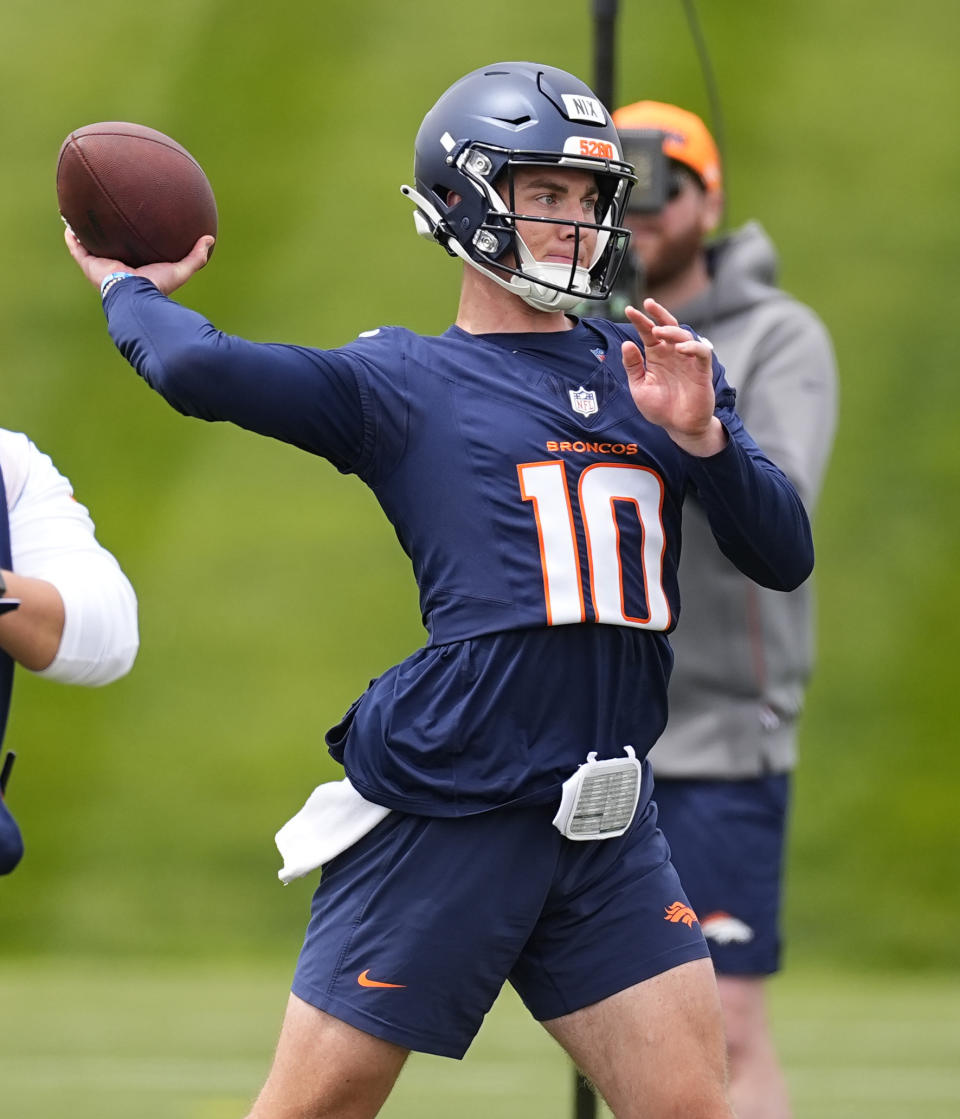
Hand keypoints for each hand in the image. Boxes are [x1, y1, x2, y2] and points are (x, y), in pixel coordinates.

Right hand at [64, 227, 214, 295]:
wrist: (136, 296)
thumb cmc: (157, 287)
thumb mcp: (180, 270)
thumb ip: (195, 257)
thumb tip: (210, 239)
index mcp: (136, 270)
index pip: (133, 255)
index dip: (131, 243)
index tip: (131, 230)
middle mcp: (117, 268)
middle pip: (110, 249)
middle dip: (107, 237)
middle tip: (106, 220)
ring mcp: (101, 267)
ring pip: (90, 248)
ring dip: (85, 234)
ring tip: (81, 218)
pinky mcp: (90, 265)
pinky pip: (77, 249)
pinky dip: (72, 238)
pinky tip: (68, 224)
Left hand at [622, 298, 726, 456]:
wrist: (678, 427)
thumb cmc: (660, 408)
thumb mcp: (639, 387)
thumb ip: (633, 366)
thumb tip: (627, 344)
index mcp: (656, 356)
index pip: (648, 333)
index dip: (640, 321)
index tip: (629, 310)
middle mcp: (672, 354)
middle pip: (668, 327)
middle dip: (659, 314)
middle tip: (649, 304)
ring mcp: (688, 361)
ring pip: (684, 336)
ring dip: (672, 331)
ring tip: (659, 331)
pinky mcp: (701, 371)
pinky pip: (702, 353)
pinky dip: (693, 347)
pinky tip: (680, 349)